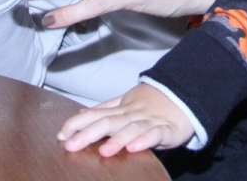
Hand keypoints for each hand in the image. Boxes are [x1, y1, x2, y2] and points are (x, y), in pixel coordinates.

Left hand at [58, 84, 193, 155]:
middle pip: (109, 121)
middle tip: (71, 144)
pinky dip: (145, 140)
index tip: (61, 134)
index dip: (78, 123)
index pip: (95, 114)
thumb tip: (81, 113)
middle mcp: (133, 114)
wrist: (185, 96)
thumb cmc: (152, 104)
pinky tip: (134, 147)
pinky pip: (155, 134)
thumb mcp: (126, 105)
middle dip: (88, 133)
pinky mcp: (167, 130)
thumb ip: (105, 109)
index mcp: (121, 109)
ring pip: (131, 128)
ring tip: (103, 150)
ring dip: (117, 139)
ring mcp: (150, 121)